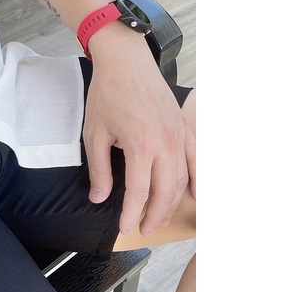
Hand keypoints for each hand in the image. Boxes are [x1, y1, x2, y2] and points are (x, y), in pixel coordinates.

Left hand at [84, 27, 195, 235]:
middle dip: (155, 214)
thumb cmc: (108, 94)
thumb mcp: (95, 133)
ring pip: (182, 179)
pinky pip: (196, 160)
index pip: (139, 192)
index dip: (132, 214)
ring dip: (172, 202)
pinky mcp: (185, 128)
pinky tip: (193, 196)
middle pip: (166, 191)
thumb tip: (99, 197)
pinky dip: (196, 181)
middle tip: (144, 229)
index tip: (126, 228)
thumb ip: (100, 169)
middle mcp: (166, 143)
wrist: (126, 62)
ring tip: (160, 217)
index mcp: (141, 145)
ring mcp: (179, 135)